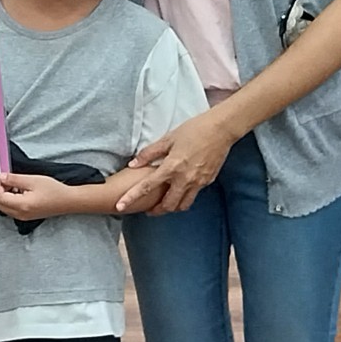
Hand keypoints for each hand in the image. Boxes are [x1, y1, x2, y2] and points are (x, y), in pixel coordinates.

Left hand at [0, 173, 74, 220]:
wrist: (68, 201)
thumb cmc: (54, 191)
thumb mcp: (33, 180)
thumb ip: (15, 179)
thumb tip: (2, 177)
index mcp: (21, 205)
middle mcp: (20, 214)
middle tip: (1, 179)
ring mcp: (23, 216)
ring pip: (4, 207)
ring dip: (3, 195)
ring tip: (10, 183)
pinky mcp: (27, 216)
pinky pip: (11, 209)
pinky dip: (9, 199)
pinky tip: (17, 190)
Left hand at [115, 112, 236, 214]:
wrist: (221, 130)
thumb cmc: (193, 130)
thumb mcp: (168, 138)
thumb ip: (149, 153)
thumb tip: (133, 164)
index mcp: (171, 167)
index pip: (146, 187)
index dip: (131, 198)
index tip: (120, 206)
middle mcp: (184, 179)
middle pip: (167, 205)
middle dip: (155, 211)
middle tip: (147, 210)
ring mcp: (198, 183)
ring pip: (182, 205)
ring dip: (171, 208)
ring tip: (163, 204)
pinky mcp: (207, 182)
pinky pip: (193, 196)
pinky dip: (184, 197)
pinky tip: (180, 190)